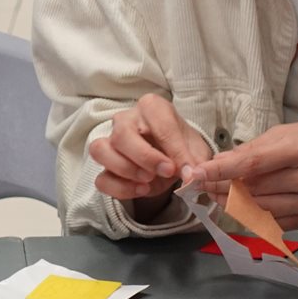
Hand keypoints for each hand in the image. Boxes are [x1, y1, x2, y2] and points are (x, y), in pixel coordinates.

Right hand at [88, 94, 212, 219]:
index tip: (185, 169)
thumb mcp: (195, 151)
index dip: (173, 149)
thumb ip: (194, 161)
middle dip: (145, 157)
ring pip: (101, 151)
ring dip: (125, 170)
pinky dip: (120, 188)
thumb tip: (190, 176)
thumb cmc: (182, 148)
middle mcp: (126, 120)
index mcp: (152, 107)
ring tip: (148, 181)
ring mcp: (111, 142)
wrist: (172, 160)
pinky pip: (101, 178)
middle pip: (122, 134)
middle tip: (167, 172)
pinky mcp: (106, 167)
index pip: (159, 124)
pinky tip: (140, 191)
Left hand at [184, 119, 297, 229]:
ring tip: (216, 193)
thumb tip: (220, 163)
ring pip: (259, 209)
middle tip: (201, 182)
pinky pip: (272, 223)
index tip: (197, 173)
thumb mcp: (290, 132)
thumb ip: (254, 149)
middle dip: (221, 187)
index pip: (253, 164)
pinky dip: (252, 214)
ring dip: (232, 203)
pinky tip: (240, 205)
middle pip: (252, 190)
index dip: (221, 170)